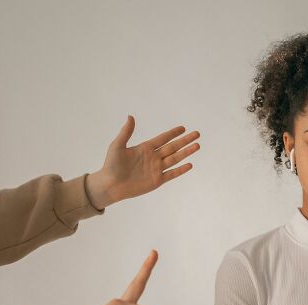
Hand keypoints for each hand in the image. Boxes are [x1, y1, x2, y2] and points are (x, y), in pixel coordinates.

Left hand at [86, 116, 200, 208]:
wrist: (110, 185)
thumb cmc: (111, 165)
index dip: (173, 133)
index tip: (183, 128)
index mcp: (145, 148)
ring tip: (197, 146)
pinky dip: (181, 170)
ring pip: (175, 159)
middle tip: (196, 134)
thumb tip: (131, 117)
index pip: (163, 138)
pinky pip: (172, 174)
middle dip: (185, 141)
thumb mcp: (117, 146)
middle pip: (173, 147)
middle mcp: (153, 157)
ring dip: (186, 152)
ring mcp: (156, 169)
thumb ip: (126, 132)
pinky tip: (190, 164)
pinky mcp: (157, 181)